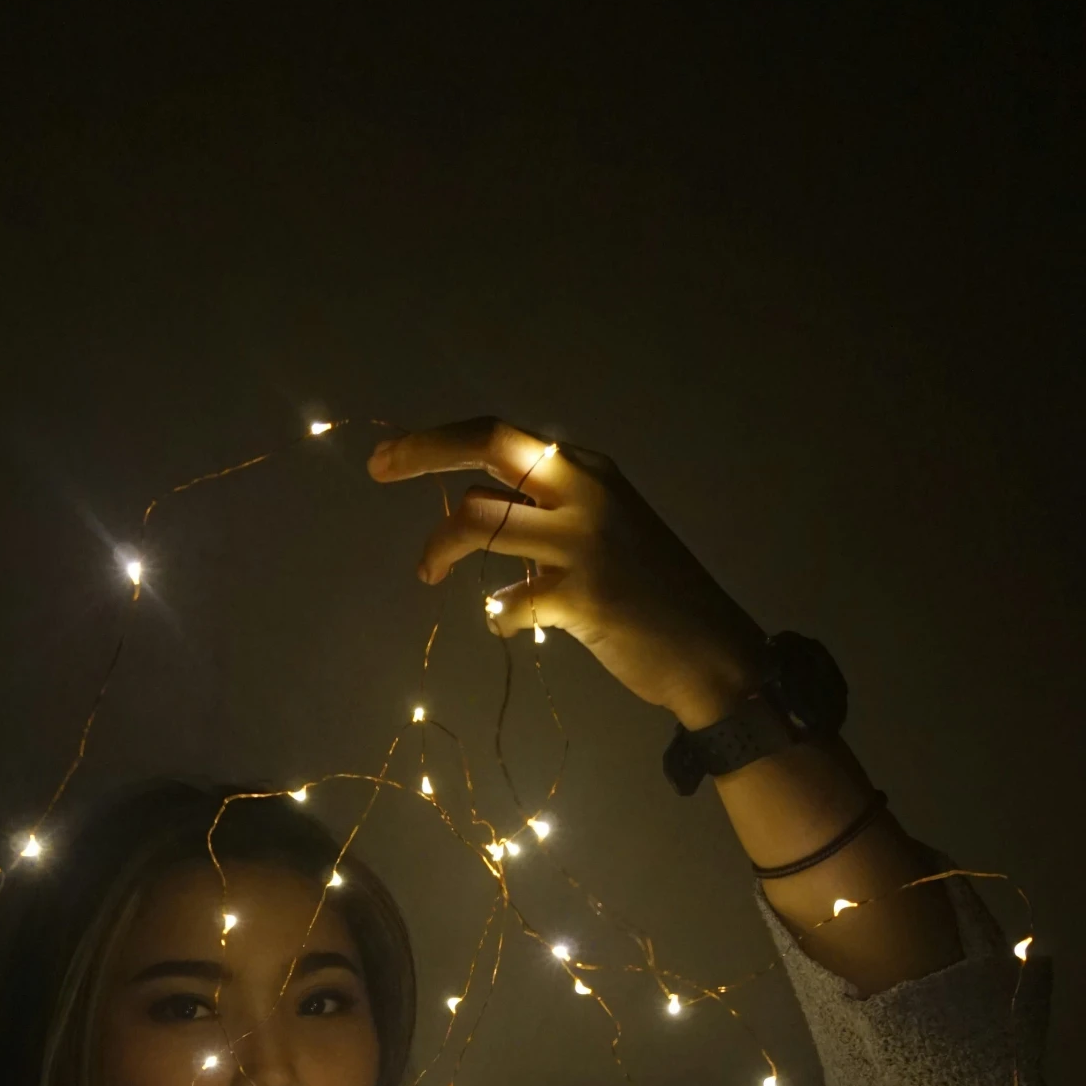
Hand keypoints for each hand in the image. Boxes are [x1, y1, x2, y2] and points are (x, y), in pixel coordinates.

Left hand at [368, 414, 767, 722]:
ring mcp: (583, 542)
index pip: (501, 435)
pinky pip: (506, 601)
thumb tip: (481, 509)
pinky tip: (510, 620)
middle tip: (378, 468)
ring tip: (429, 574)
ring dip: (439, 549)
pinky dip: (496, 613)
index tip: (392, 457)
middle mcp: (585, 491)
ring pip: (478, 520)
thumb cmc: (652, 593)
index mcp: (588, 470)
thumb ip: (549, 512)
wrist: (708, 650)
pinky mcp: (580, 596)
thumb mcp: (606, 529)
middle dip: (423, 452)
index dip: (438, 440)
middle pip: (489, 446)